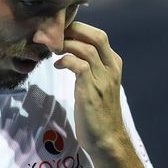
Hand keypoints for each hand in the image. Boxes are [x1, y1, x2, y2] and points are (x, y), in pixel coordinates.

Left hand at [54, 21, 125, 152]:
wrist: (106, 139)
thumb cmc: (98, 112)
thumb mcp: (98, 84)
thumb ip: (90, 67)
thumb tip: (70, 51)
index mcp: (114, 64)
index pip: (99, 35)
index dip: (79, 28)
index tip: (61, 30)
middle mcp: (112, 69)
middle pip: (97, 36)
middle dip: (74, 30)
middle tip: (55, 34)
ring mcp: (103, 79)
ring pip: (86, 49)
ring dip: (66, 45)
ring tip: (53, 49)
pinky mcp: (91, 91)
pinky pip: (79, 65)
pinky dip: (65, 60)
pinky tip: (57, 65)